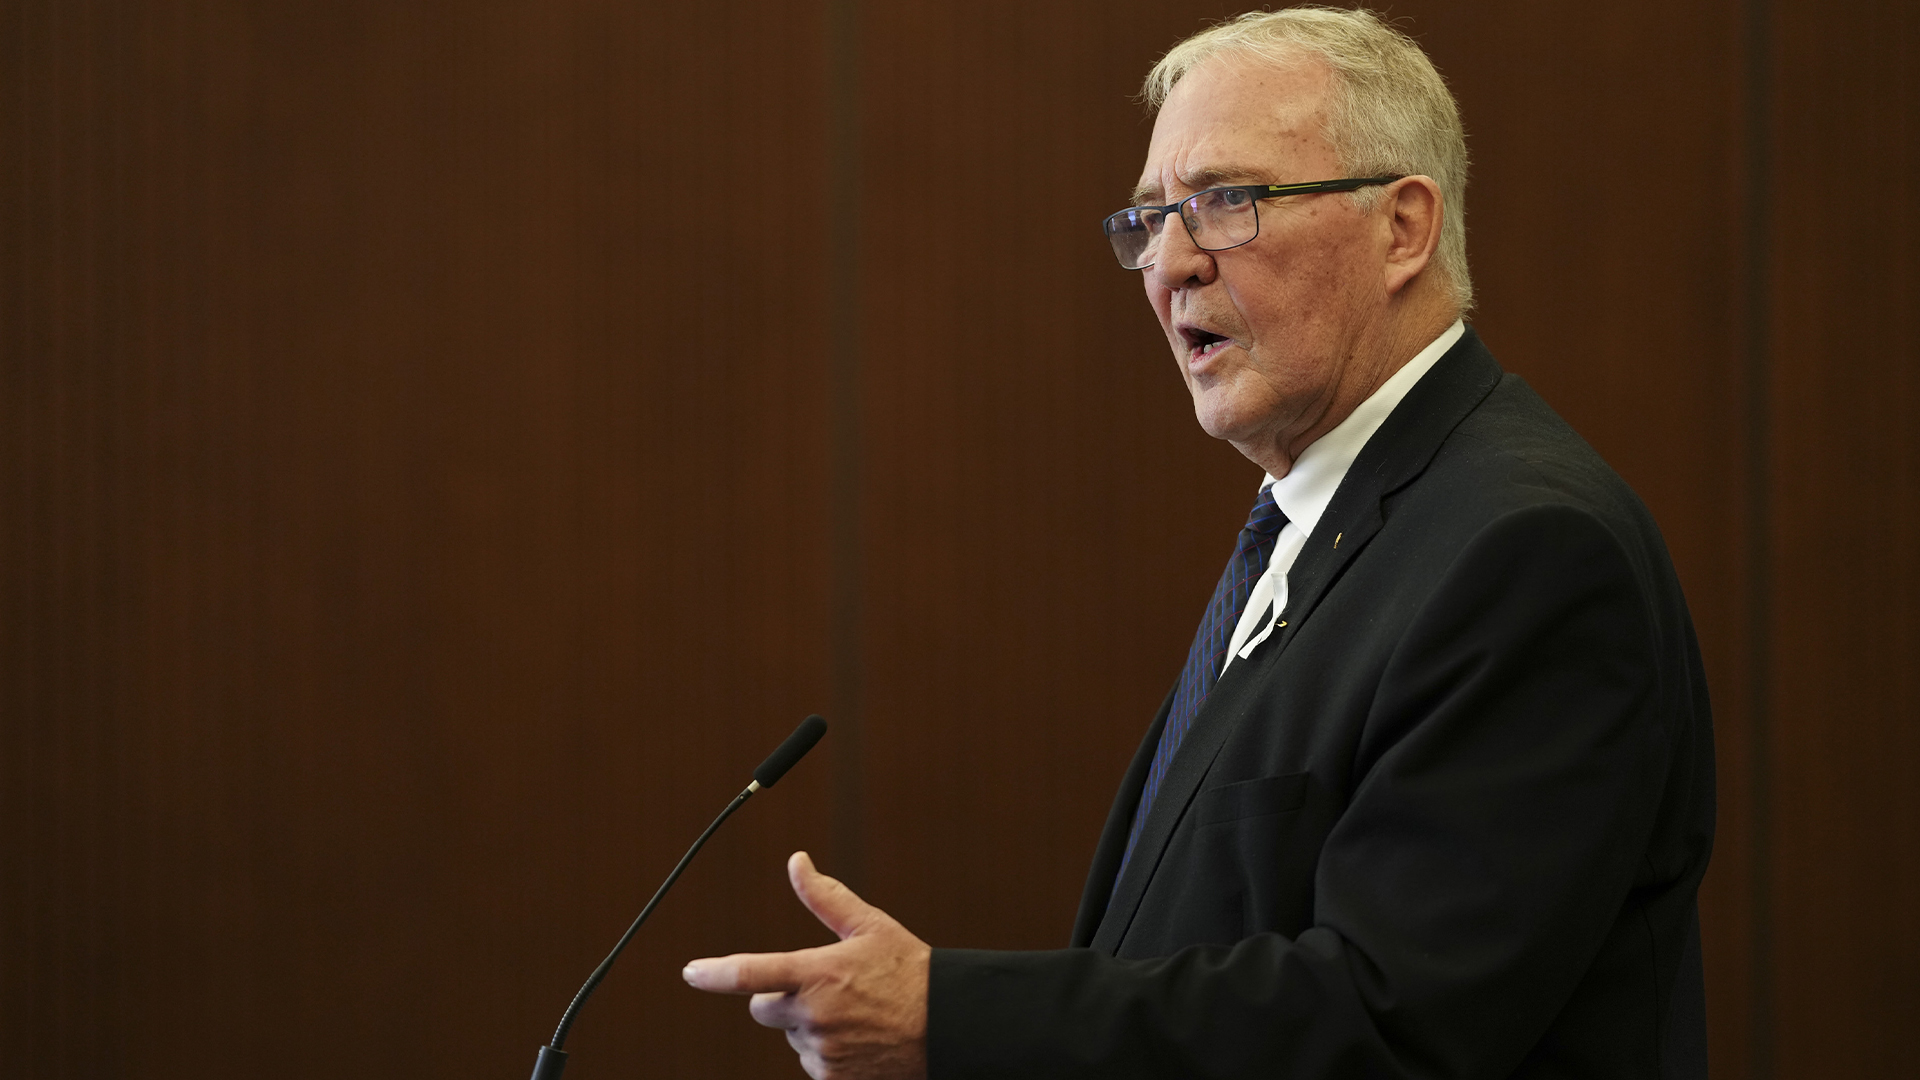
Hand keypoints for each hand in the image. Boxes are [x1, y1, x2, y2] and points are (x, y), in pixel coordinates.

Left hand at [683, 851, 929, 1079]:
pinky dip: (826, 1052)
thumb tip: (797, 861)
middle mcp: (814, 1015)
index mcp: (818, 973)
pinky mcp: (833, 1078)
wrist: (949, 1026)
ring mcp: (822, 1051)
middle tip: (820, 989)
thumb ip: (825, 897)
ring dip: (808, 1026)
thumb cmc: (910, 971)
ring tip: (854, 1015)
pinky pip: (812, 1064)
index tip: (692, 972)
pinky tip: (858, 1039)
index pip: (749, 974)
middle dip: (778, 998)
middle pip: (764, 1009)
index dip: (713, 973)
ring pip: (791, 1037)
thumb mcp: (870, 926)